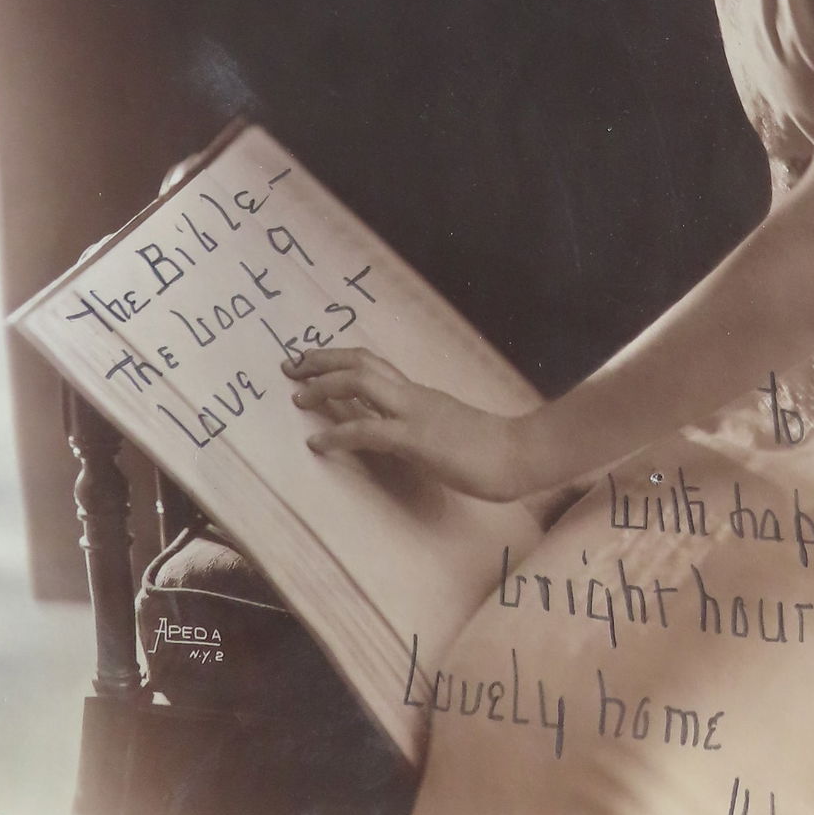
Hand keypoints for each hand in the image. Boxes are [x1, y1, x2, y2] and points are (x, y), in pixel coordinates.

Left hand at [282, 348, 530, 501]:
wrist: (521, 454)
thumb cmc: (492, 449)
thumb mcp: (449, 431)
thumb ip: (425, 426)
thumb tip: (400, 435)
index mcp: (421, 395)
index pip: (374, 365)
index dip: (340, 360)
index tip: (312, 362)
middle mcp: (414, 396)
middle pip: (361, 362)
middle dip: (322, 361)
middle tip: (291, 365)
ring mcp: (415, 414)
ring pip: (360, 383)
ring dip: (323, 387)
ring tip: (296, 395)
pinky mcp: (416, 440)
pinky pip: (368, 431)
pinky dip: (337, 434)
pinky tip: (316, 443)